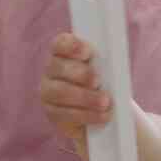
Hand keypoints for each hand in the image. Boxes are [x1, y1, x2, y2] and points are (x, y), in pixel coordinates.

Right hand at [40, 34, 110, 159]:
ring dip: (86, 97)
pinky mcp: (53, 114)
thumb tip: (112, 68)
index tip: (87, 52)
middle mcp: (52, 70)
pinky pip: (66, 114)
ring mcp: (48, 92)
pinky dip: (87, 115)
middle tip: (97, 81)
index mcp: (63, 53)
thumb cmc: (105, 85)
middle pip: (59, 67)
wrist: (103, 115)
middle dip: (80, 74)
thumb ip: (105, 66)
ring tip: (105, 102)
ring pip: (61, 92)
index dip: (71, 46)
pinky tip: (103, 116)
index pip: (60, 44)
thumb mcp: (106, 72)